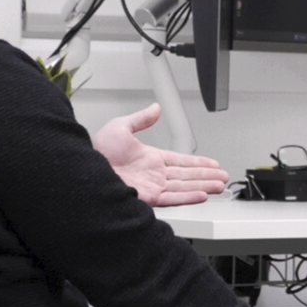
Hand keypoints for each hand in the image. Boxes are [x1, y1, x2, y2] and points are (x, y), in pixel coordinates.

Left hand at [89, 104, 228, 206]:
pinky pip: (173, 198)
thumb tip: (154, 109)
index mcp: (149, 158)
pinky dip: (188, 196)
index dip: (198, 162)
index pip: (180, 161)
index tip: (212, 164)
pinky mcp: (147, 197)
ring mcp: (151, 186)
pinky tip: (202, 195)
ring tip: (219, 186)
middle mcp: (153, 174)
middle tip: (223, 177)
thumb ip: (141, 119)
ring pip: (184, 186)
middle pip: (187, 175)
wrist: (83, 170)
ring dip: (203, 185)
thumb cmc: (95, 152)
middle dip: (207, 176)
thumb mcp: (121, 127)